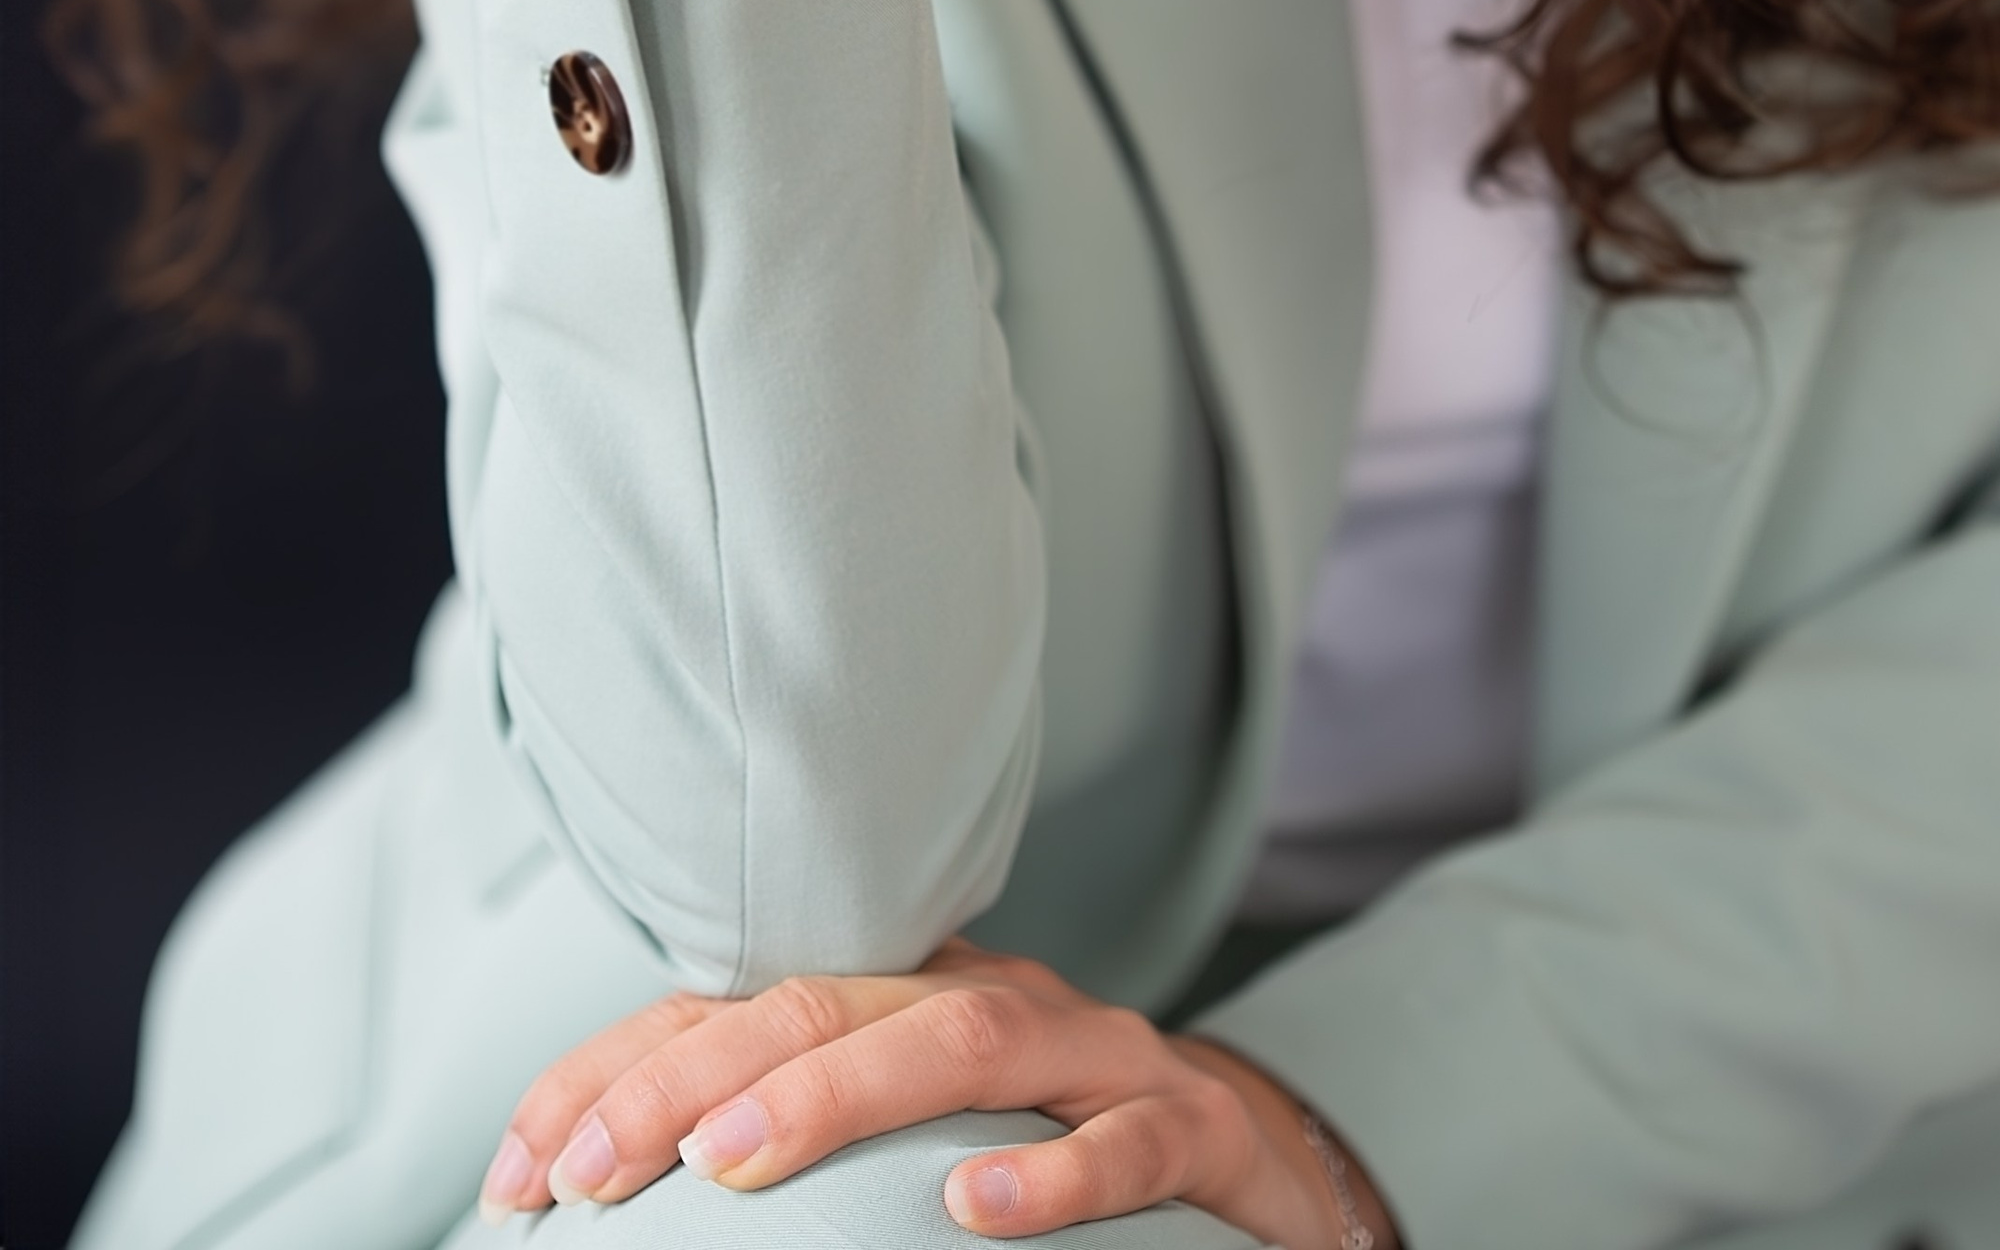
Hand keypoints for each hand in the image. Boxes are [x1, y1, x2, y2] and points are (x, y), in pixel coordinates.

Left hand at [475, 939, 1394, 1243]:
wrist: (1264, 1166)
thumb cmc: (1060, 1158)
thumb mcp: (917, 1144)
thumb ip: (798, 1153)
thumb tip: (625, 1196)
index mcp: (915, 1002)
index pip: (743, 1005)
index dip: (622, 1073)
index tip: (521, 1171)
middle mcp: (999, 1004)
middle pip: (835, 999)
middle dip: (697, 1075)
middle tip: (592, 1168)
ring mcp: (1101, 1058)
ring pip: (967, 1040)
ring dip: (841, 1091)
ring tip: (739, 1157)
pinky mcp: (1198, 1129)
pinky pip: (1126, 1143)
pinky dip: (1050, 1179)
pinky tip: (974, 1212)